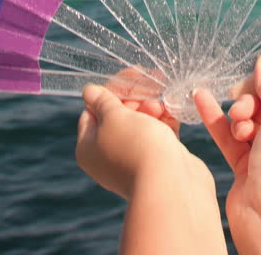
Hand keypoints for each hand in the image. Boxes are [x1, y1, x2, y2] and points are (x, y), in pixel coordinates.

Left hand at [74, 80, 199, 199]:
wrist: (171, 185)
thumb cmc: (136, 146)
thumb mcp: (114, 116)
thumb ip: (103, 101)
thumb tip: (88, 90)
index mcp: (89, 147)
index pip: (92, 111)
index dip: (110, 91)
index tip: (131, 76)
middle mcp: (108, 155)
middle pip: (118, 115)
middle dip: (136, 97)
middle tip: (151, 86)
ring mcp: (134, 159)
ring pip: (141, 124)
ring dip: (152, 107)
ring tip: (163, 103)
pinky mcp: (158, 160)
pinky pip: (159, 134)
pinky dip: (165, 120)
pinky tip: (173, 109)